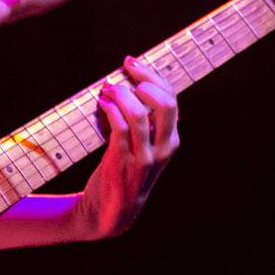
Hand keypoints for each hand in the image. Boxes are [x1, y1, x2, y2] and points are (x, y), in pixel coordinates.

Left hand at [80, 55, 179, 239]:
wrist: (113, 211)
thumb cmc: (125, 172)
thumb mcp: (144, 149)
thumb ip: (142, 123)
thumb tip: (124, 83)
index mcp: (171, 141)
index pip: (172, 100)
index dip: (153, 76)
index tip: (133, 63)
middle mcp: (163, 148)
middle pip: (166, 104)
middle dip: (146, 79)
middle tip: (126, 69)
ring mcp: (144, 157)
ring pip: (140, 115)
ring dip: (123, 95)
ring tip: (110, 88)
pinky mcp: (124, 162)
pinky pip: (120, 129)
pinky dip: (110, 110)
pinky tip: (102, 103)